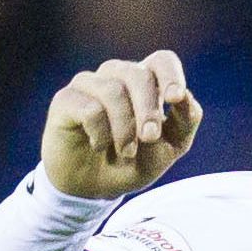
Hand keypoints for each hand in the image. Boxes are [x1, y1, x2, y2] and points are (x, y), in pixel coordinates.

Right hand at [41, 50, 203, 199]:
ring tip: (126, 152)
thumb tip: (186, 98)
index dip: (171, 75)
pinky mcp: (66, 100)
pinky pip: (90, 109)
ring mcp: (89, 84)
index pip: (162, 61)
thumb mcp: (167, 150)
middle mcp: (117, 76)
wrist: (91, 189)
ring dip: (125, 128)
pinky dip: (100, 134)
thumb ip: (183, 124)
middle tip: (150, 137)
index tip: (175, 99)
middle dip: (148, 109)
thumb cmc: (131, 163)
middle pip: (139, 75)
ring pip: (114, 91)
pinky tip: (98, 146)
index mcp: (146, 83)